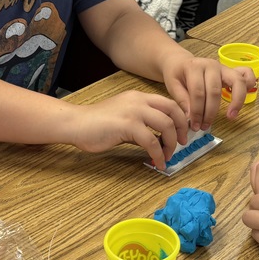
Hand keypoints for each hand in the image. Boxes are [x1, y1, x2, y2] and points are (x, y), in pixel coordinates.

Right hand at [69, 91, 188, 169]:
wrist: (76, 124)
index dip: (180, 118)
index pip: (169, 103)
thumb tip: (158, 141)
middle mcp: (139, 100)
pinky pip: (152, 142)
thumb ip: (141, 126)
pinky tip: (157, 162)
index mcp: (139, 97)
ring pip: (166, 125)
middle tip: (182, 143)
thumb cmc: (96, 124)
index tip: (182, 133)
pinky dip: (158, 154)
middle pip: (173, 111)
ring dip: (171, 144)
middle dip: (182, 129)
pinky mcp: (128, 125)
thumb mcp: (124, 119)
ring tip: (168, 156)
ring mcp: (134, 111)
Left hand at [161, 55, 253, 130]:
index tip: (194, 125)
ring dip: (236, 101)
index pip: (198, 92)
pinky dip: (249, 86)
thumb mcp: (172, 85)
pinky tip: (242, 99)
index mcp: (194, 67)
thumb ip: (182, 100)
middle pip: (215, 91)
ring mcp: (224, 67)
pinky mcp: (232, 71)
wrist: (181, 61)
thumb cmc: (177, 74)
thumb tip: (191, 118)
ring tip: (230, 116)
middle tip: (205, 126)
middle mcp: (211, 65)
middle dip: (211, 112)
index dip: (197, 111)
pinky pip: (247, 74)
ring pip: (237, 82)